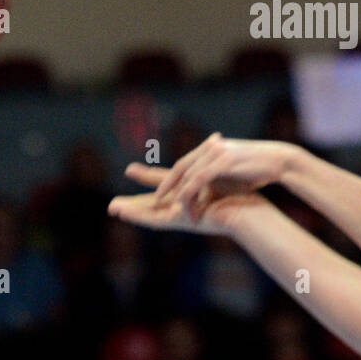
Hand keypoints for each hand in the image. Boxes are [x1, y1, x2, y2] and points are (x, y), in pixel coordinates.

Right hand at [109, 162, 266, 235]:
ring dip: (130, 211)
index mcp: (190, 194)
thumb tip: (212, 137)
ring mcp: (180, 217)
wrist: (248, 210)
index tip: (130, 170)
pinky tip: (125, 214)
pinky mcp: (180, 222)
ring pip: (150, 215)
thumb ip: (210, 156)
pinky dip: (139, 217)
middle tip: (111, 204)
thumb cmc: (240, 191)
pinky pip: (155, 220)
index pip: (164, 185)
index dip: (147, 179)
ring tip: (112, 209)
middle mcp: (183, 208)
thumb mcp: (218, 168)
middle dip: (132, 203)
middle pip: (152, 205)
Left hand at [152, 134, 296, 215]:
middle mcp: (212, 147)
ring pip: (189, 175)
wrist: (280, 161)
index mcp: (212, 148)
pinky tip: (184, 205)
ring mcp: (217, 153)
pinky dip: (190, 193)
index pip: (185, 163)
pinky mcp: (223, 162)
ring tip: (170, 209)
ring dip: (178, 194)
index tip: (159, 192)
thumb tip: (209, 184)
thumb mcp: (235, 169)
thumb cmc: (260, 168)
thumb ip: (219, 173)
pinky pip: (200, 179)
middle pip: (181, 167)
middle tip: (155, 200)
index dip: (171, 178)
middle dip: (165, 184)